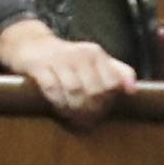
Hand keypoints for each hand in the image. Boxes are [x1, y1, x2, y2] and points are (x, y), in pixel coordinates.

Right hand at [0, 18, 136, 129]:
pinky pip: (52, 89)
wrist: (31, 44)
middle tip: (86, 119)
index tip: (100, 109)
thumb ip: (118, 72)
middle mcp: (79, 53)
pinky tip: (58, 107)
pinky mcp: (38, 65)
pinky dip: (57, 102)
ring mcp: (57, 59)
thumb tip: (132, 90)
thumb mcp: (95, 60)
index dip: (107, 101)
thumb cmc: (68, 58)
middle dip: (90, 109)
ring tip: (73, 116)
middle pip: (93, 90)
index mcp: (95, 53)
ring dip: (74, 109)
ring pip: (74, 91)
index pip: (111, 84)